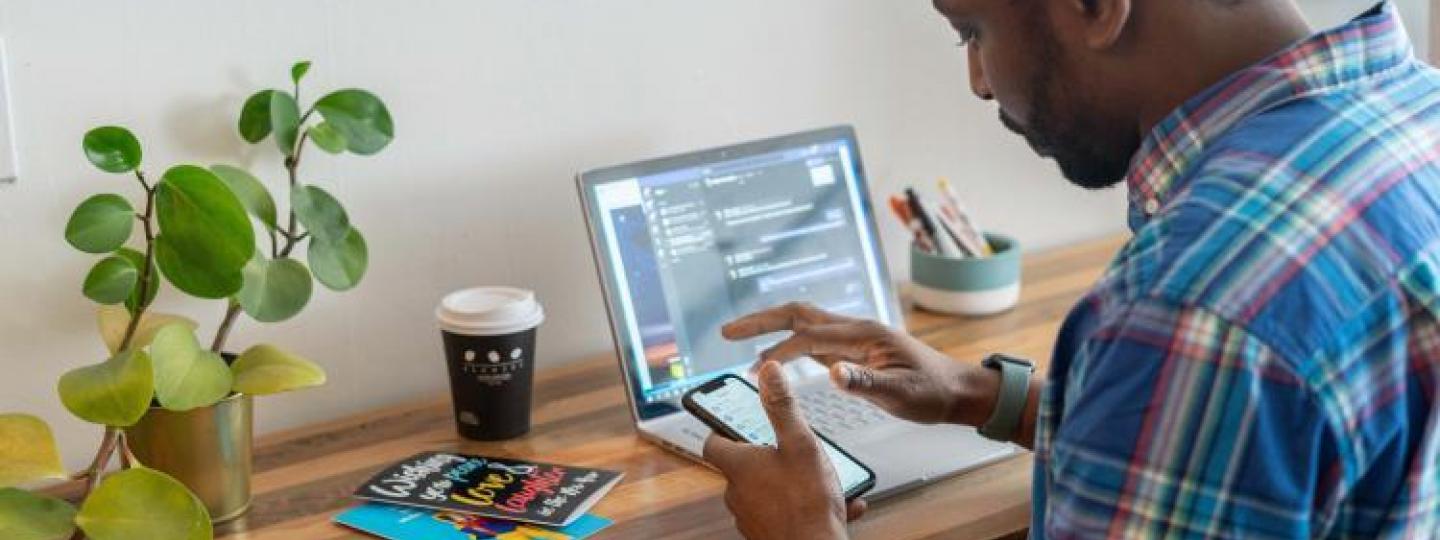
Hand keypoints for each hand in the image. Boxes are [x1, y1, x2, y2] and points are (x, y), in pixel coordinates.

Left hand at [703, 361, 863, 539]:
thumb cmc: (807, 502)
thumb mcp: (800, 444)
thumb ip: (783, 407)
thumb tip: (769, 371)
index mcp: (740, 466)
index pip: (713, 443)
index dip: (721, 430)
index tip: (733, 423)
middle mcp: (738, 493)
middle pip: (742, 467)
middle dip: (766, 457)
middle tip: (791, 450)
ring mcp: (751, 517)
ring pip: (766, 491)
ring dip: (790, 482)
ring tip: (821, 480)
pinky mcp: (767, 534)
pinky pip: (784, 513)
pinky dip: (804, 506)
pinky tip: (838, 504)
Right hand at [722, 302, 998, 426]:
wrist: (957, 390)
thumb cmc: (933, 392)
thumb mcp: (903, 394)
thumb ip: (867, 384)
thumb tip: (832, 375)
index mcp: (863, 335)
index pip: (808, 336)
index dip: (777, 348)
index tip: (751, 363)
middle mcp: (855, 330)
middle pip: (798, 314)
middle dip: (761, 320)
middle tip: (727, 331)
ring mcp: (853, 339)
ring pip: (804, 324)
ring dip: (771, 329)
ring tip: (740, 340)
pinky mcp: (854, 352)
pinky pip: (814, 340)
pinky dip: (789, 343)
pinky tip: (777, 356)